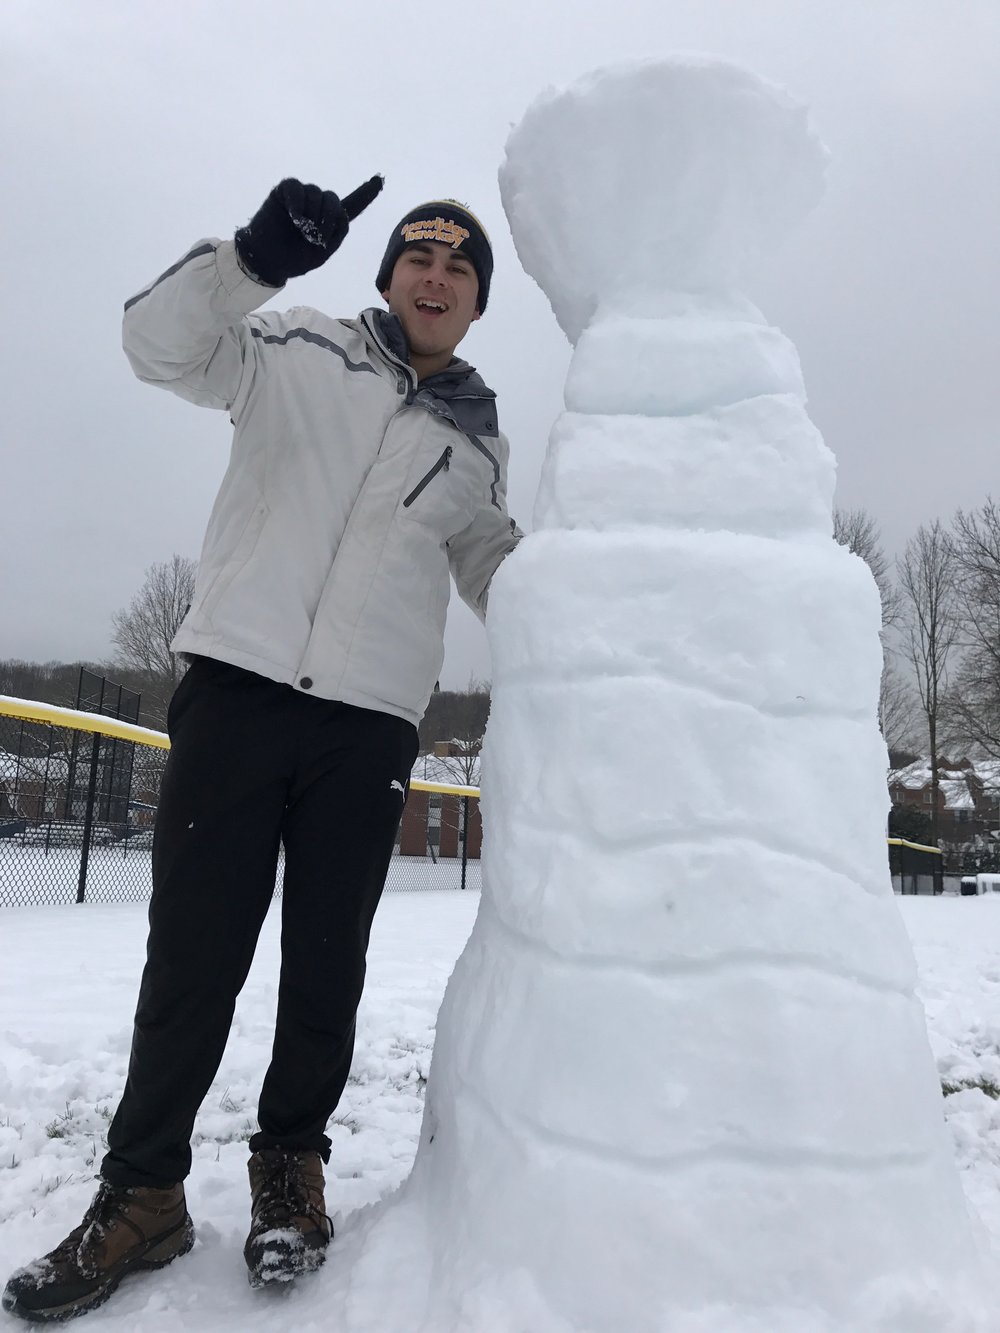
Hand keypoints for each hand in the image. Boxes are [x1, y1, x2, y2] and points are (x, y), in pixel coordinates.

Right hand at [234, 175, 382, 286]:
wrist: (268, 260)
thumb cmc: (293, 258)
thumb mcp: (323, 252)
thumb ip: (337, 231)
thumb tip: (337, 208)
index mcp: (329, 221)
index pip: (352, 205)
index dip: (366, 194)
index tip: (379, 180)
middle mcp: (317, 205)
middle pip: (333, 200)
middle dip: (328, 220)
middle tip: (315, 239)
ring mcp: (301, 196)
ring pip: (317, 194)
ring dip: (312, 216)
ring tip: (301, 231)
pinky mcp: (284, 191)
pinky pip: (296, 188)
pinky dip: (298, 205)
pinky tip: (295, 219)